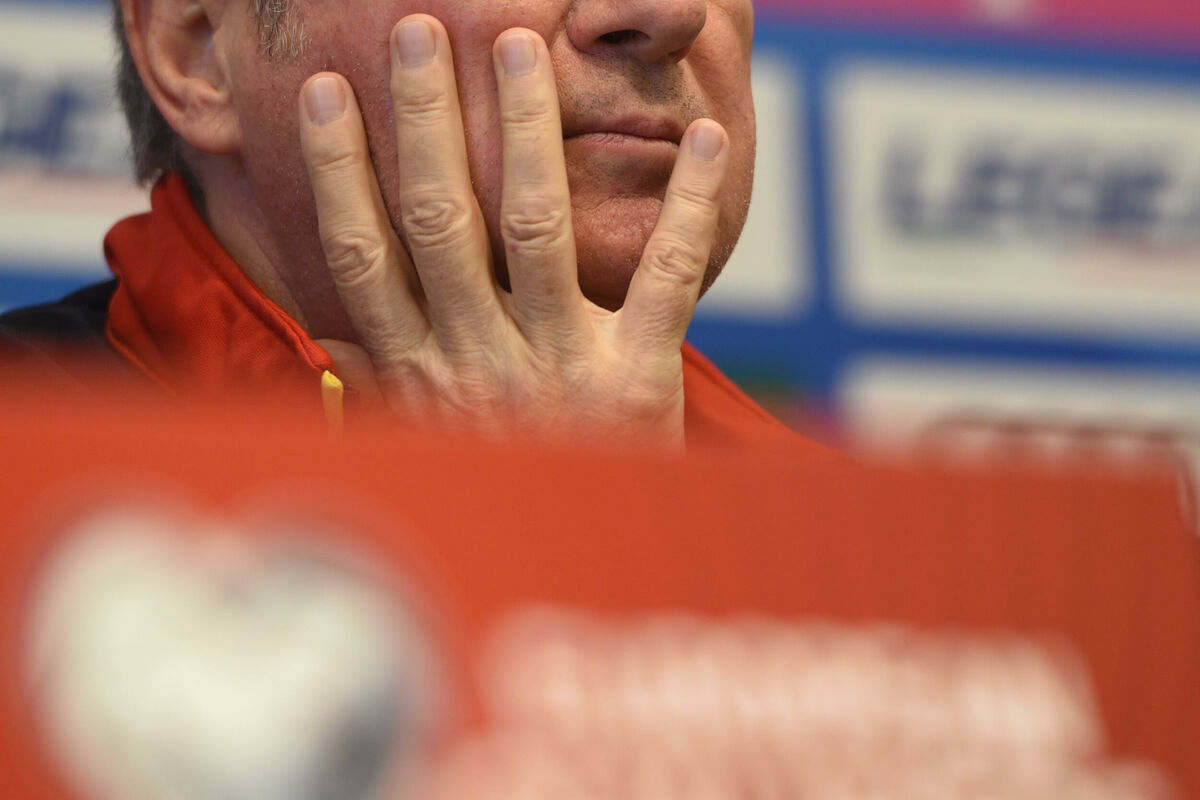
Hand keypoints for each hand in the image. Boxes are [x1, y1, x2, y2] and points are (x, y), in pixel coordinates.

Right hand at [297, 14, 729, 448]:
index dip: (342, 172)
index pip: (364, 256)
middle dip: (426, 122)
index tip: (330, 93)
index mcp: (417, 374)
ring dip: (525, 132)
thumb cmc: (495, 489)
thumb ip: (374, 381)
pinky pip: (666, 277)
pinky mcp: (640, 376)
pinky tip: (706, 134)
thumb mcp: (417, 441)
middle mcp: (479, 364)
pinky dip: (689, 204)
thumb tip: (322, 324)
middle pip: (441, 224)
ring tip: (517, 47)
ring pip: (537, 229)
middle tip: (417, 30)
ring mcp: (561, 367)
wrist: (580, 569)